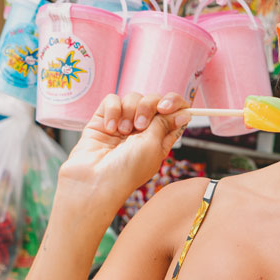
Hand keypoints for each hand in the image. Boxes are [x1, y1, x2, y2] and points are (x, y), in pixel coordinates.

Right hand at [59, 92, 190, 201]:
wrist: (94, 181)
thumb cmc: (126, 171)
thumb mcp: (153, 145)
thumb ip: (165, 123)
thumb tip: (184, 112)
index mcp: (159, 140)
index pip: (173, 113)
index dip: (174, 104)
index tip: (168, 106)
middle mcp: (142, 132)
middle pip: (153, 101)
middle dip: (149, 106)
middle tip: (140, 125)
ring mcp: (122, 125)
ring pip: (133, 98)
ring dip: (130, 111)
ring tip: (122, 131)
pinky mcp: (103, 120)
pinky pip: (112, 100)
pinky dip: (113, 111)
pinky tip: (109, 128)